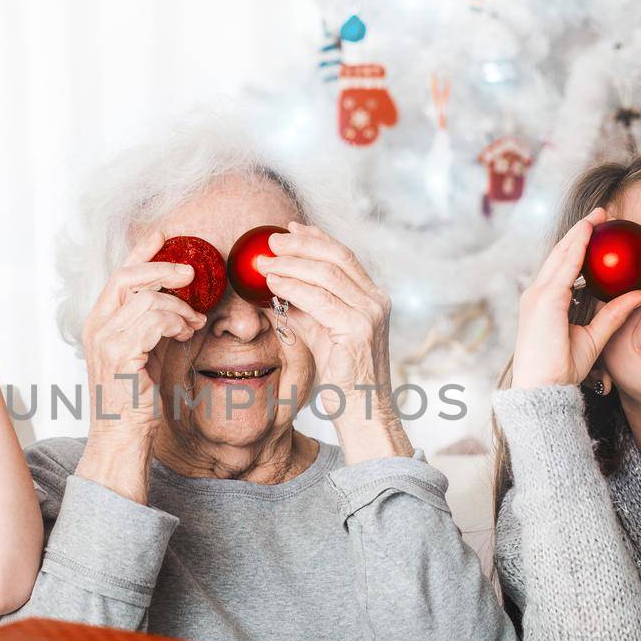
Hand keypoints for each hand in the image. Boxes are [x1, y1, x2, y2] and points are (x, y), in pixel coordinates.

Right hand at [79, 230, 205, 445]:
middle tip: (191, 273)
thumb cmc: (134, 403)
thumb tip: (184, 304)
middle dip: (162, 268)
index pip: (118, 275)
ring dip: (179, 307)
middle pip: (127, 276)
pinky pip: (154, 320)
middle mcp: (96, 327)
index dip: (140, 252)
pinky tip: (186, 332)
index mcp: (99, 323)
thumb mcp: (146, 355)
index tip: (161, 235)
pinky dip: (176, 322)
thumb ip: (156, 327)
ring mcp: (105, 340)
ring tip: (192, 323)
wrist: (122, 439)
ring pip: (147, 299)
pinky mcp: (119, 354)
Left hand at [260, 222, 394, 419]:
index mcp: (373, 298)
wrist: (362, 412)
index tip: (290, 228)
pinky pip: (319, 300)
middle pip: (337, 256)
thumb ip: (303, 307)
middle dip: (301, 244)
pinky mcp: (357, 331)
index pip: (344, 256)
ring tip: (264, 262)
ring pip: (327, 274)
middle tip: (270, 240)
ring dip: (291, 263)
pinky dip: (292, 287)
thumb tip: (272, 283)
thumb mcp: (319, 333)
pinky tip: (272, 284)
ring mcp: (370, 315)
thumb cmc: (341, 377)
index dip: (317, 237)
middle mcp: (377, 301)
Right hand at [510, 207, 640, 389]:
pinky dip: (576, 246)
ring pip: (560, 254)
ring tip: (598, 215)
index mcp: (545, 302)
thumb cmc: (563, 368)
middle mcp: (537, 294)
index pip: (563, 267)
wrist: (544, 387)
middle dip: (580, 231)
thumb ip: (614, 314)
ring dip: (579, 232)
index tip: (599, 230)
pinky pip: (564, 267)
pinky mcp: (545, 300)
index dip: (580, 245)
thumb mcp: (595, 337)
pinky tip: (589, 232)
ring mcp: (538, 295)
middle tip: (602, 213)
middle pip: (560, 254)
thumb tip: (639, 294)